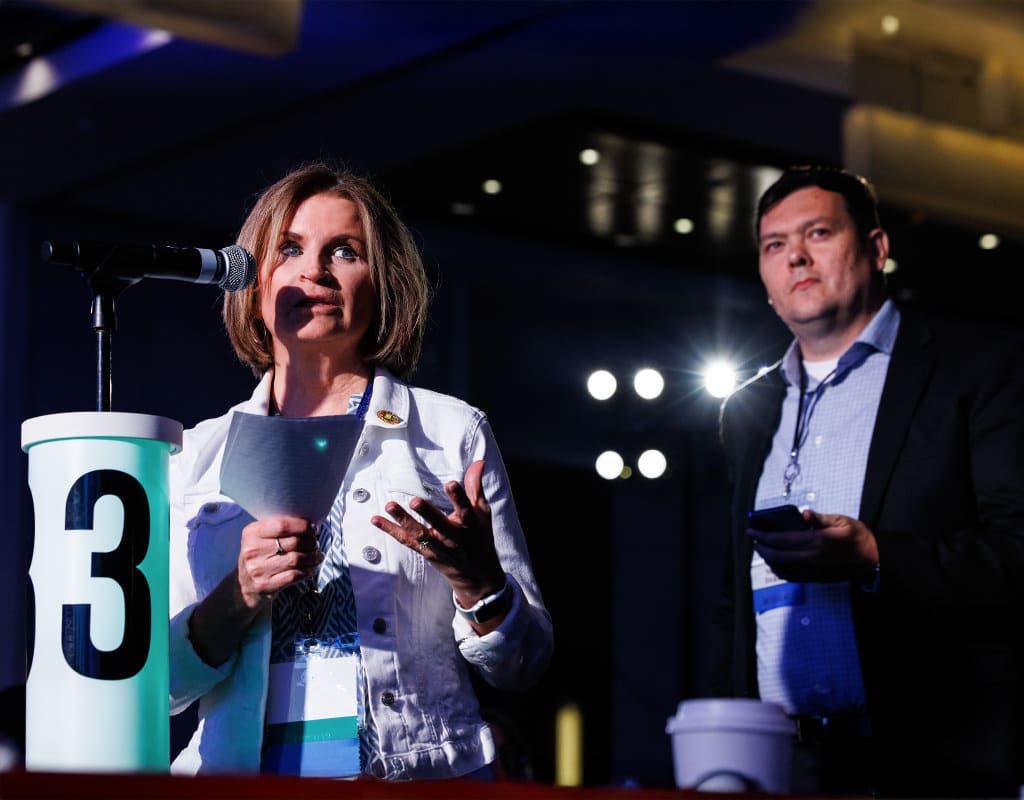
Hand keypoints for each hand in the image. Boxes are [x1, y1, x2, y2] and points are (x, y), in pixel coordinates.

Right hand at [237, 514, 322, 606]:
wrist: (245, 585)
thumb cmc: (259, 556)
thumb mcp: (261, 538)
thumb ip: (279, 528)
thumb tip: (310, 525)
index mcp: (251, 533)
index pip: (283, 525)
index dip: (303, 526)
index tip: (313, 528)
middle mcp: (252, 550)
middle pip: (294, 542)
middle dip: (311, 542)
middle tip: (316, 544)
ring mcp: (258, 569)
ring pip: (296, 559)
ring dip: (313, 557)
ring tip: (317, 555)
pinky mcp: (266, 585)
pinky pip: (294, 575)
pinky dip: (308, 570)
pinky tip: (311, 567)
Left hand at [371, 460, 505, 608]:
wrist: (476, 575)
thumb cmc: (479, 537)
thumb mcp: (482, 513)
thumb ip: (476, 487)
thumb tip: (478, 461)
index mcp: (470, 525)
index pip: (465, 509)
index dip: (459, 497)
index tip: (451, 483)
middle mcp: (453, 537)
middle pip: (439, 524)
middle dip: (427, 513)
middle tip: (415, 501)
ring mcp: (438, 546)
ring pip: (419, 534)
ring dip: (403, 521)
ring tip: (390, 506)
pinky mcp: (425, 552)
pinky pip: (406, 541)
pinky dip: (390, 530)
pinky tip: (376, 519)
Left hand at [746, 511, 878, 583]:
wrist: (874, 560)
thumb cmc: (859, 537)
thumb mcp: (843, 521)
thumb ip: (820, 519)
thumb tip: (803, 514)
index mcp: (818, 542)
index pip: (783, 540)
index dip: (764, 536)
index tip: (751, 531)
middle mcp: (813, 558)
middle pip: (778, 556)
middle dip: (762, 548)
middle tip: (753, 540)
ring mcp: (814, 571)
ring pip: (782, 569)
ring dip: (769, 560)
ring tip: (762, 549)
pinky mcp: (817, 579)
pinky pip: (792, 577)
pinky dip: (779, 571)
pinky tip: (776, 563)